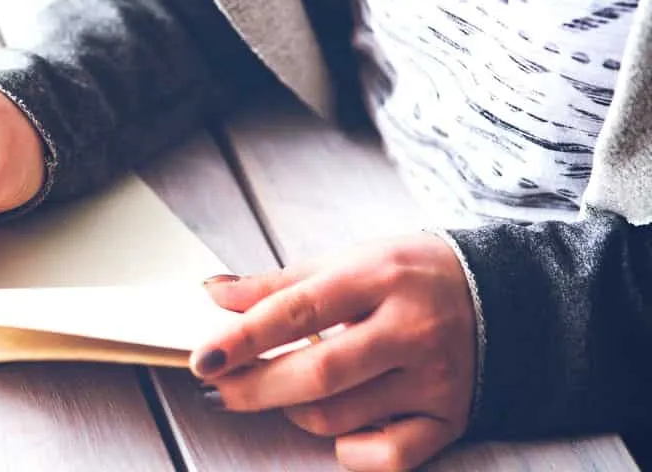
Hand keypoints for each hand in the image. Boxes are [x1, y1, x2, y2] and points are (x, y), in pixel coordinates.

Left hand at [192, 233, 476, 470]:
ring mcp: (435, 379)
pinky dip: (348, 450)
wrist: (509, 295)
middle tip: (217, 389)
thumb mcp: (349, 261)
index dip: (242, 339)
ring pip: (339, 417)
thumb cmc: (411, 275)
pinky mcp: (451, 419)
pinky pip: (386, 457)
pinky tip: (339, 426)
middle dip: (254, 388)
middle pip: (317, 374)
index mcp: (380, 277)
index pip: (297, 311)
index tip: (202, 358)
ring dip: (293, 410)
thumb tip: (213, 293)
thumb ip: (279, 283)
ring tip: (286, 390)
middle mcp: (411, 329)